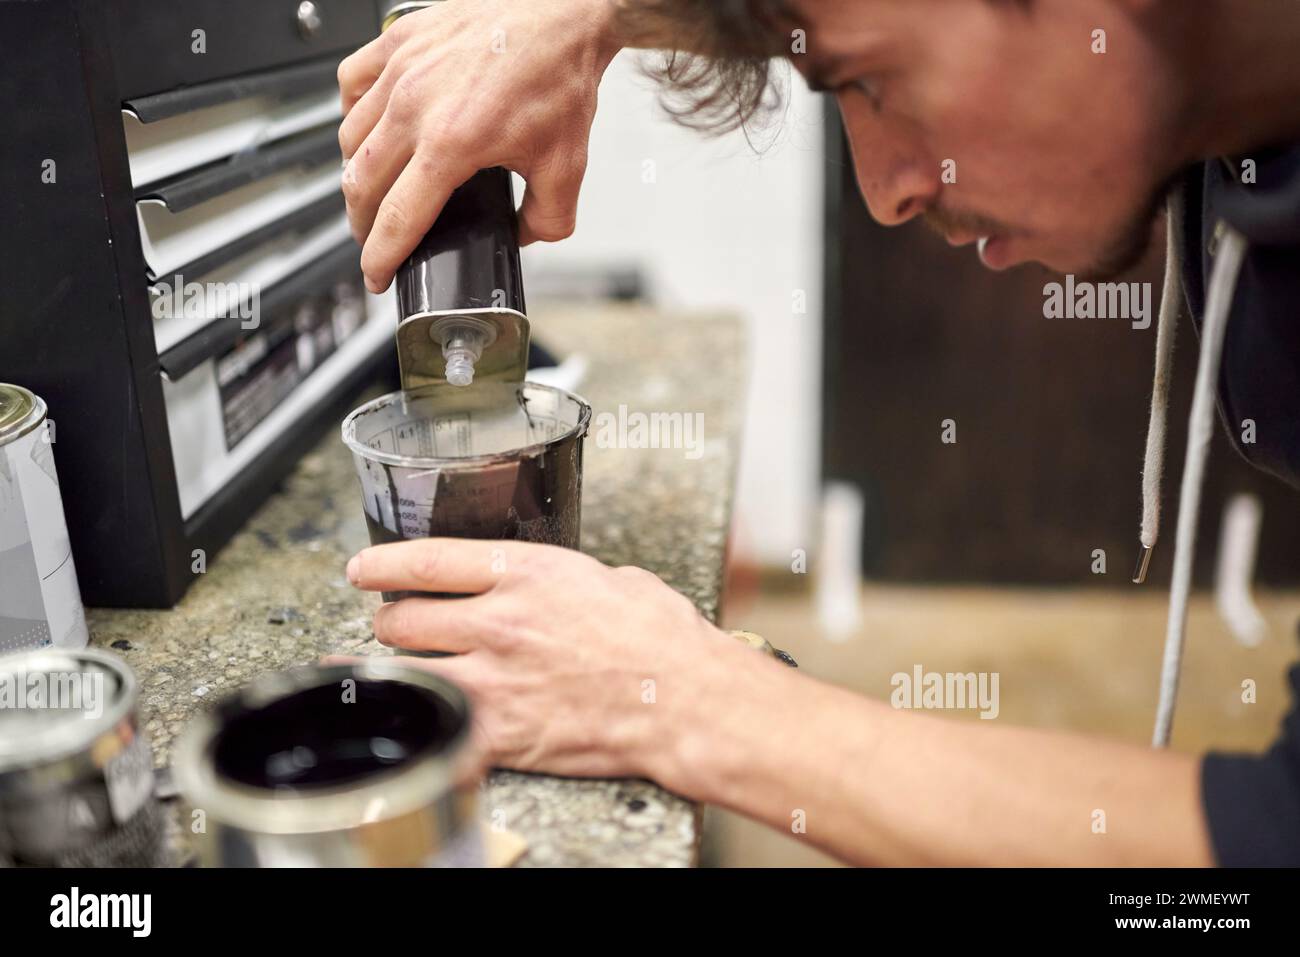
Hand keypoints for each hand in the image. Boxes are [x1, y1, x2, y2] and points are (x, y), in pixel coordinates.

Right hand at [336, 0, 619, 291]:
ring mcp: (401, 69)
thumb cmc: (559, 75)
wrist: (562, 13)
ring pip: (350, 138)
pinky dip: (352, 113)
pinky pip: (351, 82)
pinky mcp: (399, 40)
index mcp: (452, 143)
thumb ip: (547, 219)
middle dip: (362, 225)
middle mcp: (416, 105)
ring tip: (370, 193)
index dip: (382, 258)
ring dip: (354, 174)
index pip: (397, 219)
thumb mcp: (566, 166)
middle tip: (373, 241)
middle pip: (361, 184)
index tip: (378, 277)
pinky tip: (367, 128)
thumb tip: (524, 238)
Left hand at [339, 538, 759, 785]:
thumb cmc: (661, 638)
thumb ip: (563, 580)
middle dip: (390, 620)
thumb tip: (548, 585)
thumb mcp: (611, 579)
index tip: (364, 567)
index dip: (382, 563)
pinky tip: (409, 730)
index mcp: (527, 575)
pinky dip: (422, 732)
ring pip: (408, 672)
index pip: (428, 561)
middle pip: (406, 617)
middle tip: (391, 623)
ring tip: (379, 671)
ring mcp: (497, 680)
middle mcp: (500, 623)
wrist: (685, 698)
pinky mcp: (503, 731)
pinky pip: (440, 733)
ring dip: (390, 671)